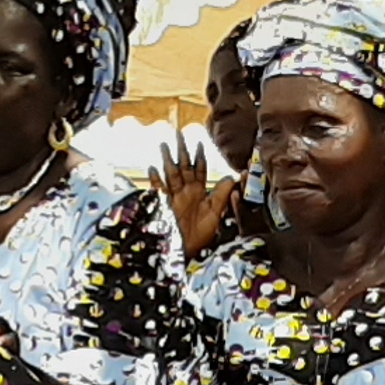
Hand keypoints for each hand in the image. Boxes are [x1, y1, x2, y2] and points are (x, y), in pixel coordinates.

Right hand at [158, 138, 241, 257]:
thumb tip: (231, 177)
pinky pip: (159, 191)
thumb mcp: (215, 214)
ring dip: (167, 160)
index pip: (199, 170)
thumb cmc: (201, 235)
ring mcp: (173, 197)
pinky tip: (152, 169)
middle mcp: (185, 192)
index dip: (199, 157)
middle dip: (181, 150)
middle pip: (183, 166)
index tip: (199, 143)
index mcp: (198, 192)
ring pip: (170, 174)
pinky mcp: (164, 205)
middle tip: (178, 133)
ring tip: (164, 145)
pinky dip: (155, 180)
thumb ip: (221, 195)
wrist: (187, 251)